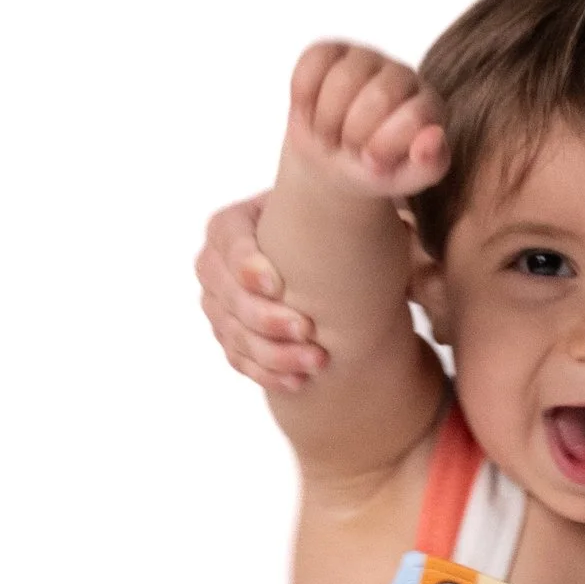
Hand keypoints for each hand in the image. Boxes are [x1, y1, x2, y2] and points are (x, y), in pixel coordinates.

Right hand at [196, 195, 321, 392]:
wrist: (334, 274)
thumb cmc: (333, 232)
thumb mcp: (333, 211)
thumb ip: (338, 205)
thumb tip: (369, 202)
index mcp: (234, 224)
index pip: (226, 240)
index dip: (245, 263)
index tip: (276, 283)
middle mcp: (216, 264)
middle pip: (225, 294)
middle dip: (264, 317)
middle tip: (307, 329)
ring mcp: (218, 304)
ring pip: (233, 333)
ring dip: (274, 353)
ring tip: (317, 361)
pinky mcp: (229, 336)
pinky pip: (238, 360)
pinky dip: (268, 373)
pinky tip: (298, 381)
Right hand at [286, 40, 450, 197]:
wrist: (332, 157)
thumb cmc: (374, 167)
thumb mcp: (403, 179)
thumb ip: (428, 164)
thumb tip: (433, 137)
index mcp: (428, 105)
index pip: (413, 117)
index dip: (383, 147)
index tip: (372, 162)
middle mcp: (402, 75)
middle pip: (378, 96)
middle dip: (353, 135)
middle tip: (346, 150)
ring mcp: (366, 58)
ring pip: (343, 79)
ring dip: (326, 120)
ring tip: (328, 136)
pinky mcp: (331, 50)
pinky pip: (314, 62)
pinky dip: (305, 96)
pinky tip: (311, 112)